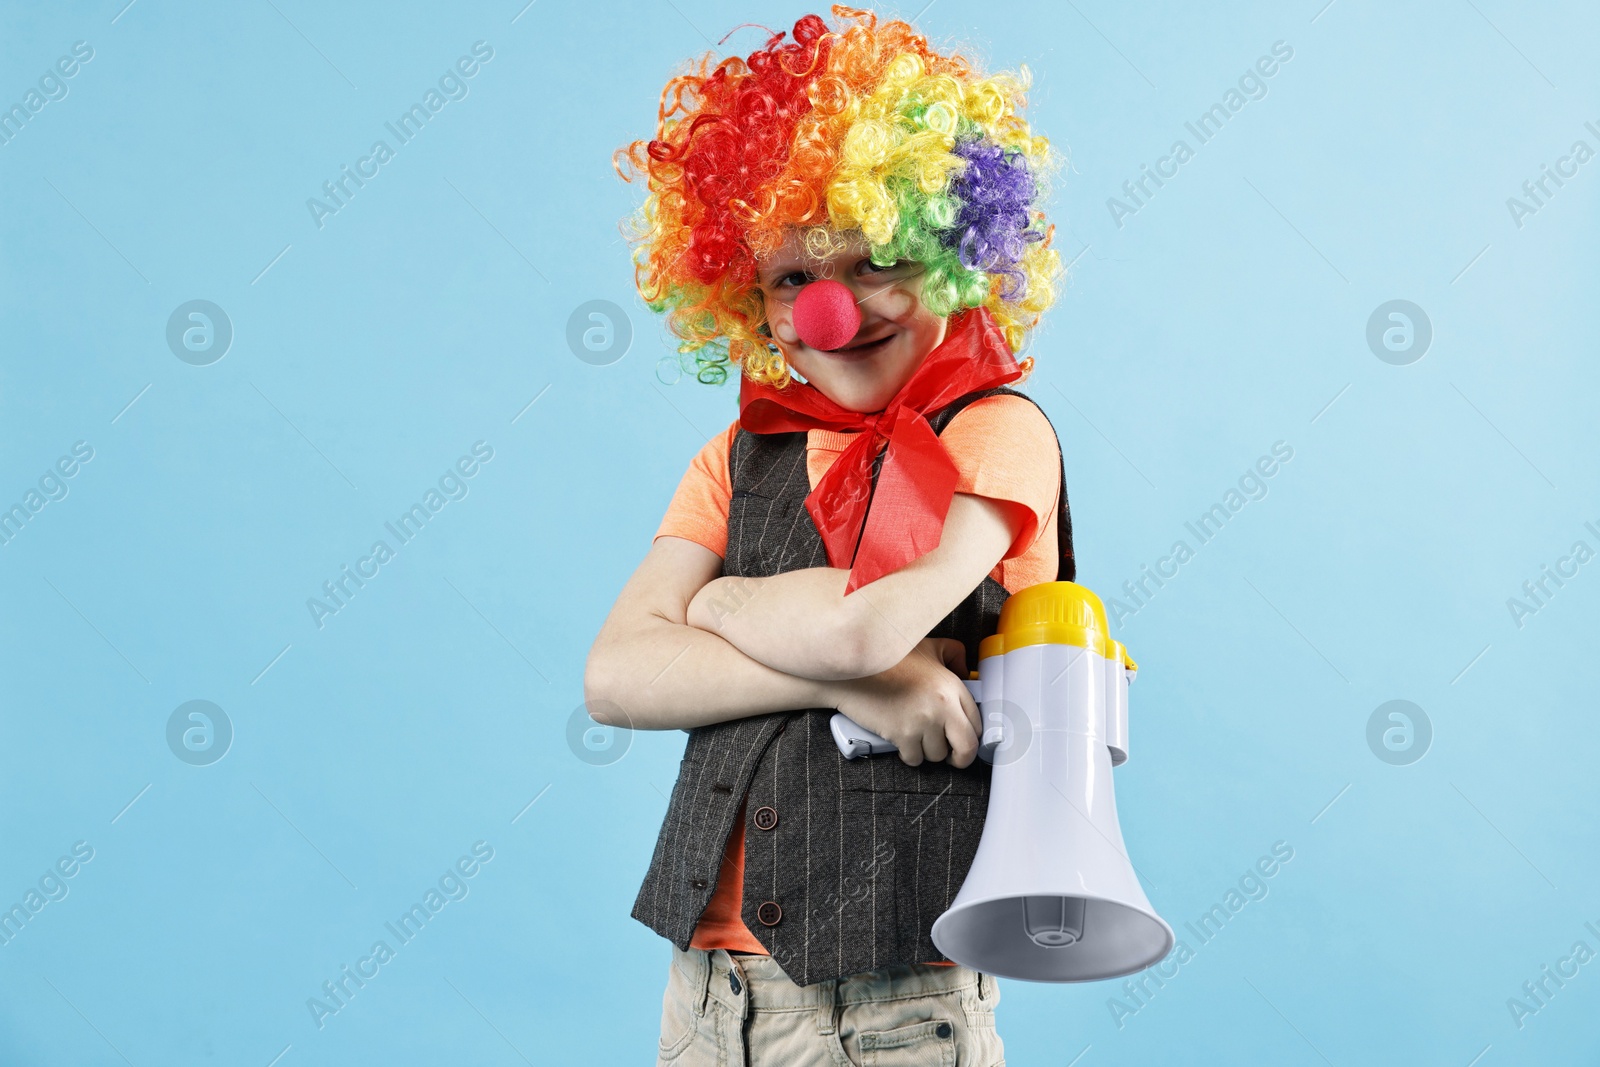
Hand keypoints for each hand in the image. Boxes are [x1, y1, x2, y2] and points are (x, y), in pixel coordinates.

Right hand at [826, 638, 981, 767]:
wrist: (855, 666)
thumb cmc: (890, 658)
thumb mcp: (928, 646)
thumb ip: (953, 654)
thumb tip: (967, 670)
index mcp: (952, 686)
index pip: (977, 723)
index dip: (972, 735)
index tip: (964, 740)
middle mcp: (943, 706)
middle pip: (967, 747)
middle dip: (962, 758)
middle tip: (954, 758)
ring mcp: (923, 722)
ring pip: (937, 755)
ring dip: (928, 751)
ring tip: (917, 736)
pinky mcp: (902, 734)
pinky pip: (914, 759)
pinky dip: (909, 754)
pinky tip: (903, 741)